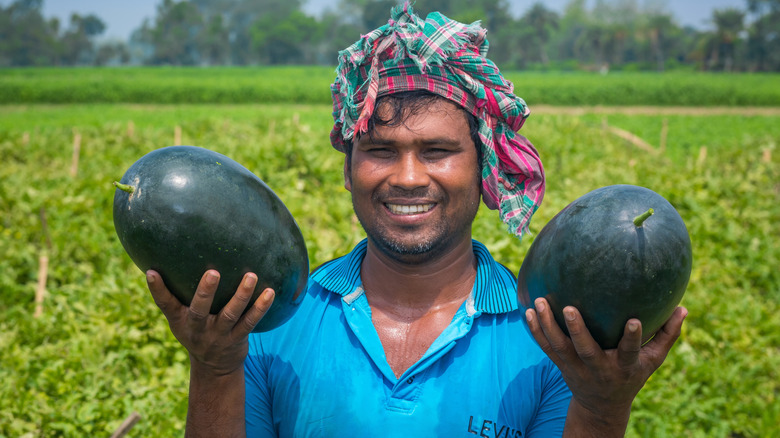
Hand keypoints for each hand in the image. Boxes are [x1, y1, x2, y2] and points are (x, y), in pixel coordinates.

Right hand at [146, 269, 274, 375]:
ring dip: (241, 295)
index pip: (166, 304)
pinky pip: (251, 322)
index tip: (151, 272)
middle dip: (205, 291)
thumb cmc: (195, 332)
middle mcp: (198, 328)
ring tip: (251, 276)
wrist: (214, 368)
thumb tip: (159, 264)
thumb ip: (173, 296)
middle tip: (213, 272)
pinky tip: (270, 292)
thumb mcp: (180, 319)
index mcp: (181, 320)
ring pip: (230, 314)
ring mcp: (219, 335)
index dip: (157, 289)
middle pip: (199, 310)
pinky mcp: (237, 339)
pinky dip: (261, 307)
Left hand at [525, 298, 686, 428]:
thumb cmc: (631, 375)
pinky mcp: (560, 365)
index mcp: (622, 366)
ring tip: (539, 302)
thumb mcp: (652, 361)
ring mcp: (576, 367)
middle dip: (577, 331)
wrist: (602, 405)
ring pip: (559, 347)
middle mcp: (598, 367)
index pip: (629, 351)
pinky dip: (536, 331)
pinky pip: (545, 347)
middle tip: (568, 308)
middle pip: (585, 350)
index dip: (632, 338)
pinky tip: (528, 312)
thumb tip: (684, 307)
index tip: (634, 320)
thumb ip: (666, 335)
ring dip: (547, 325)